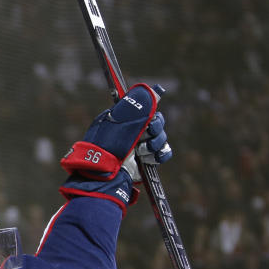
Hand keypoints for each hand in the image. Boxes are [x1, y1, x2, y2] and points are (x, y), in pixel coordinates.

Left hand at [60, 83, 171, 211]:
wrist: (104, 178)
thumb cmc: (108, 149)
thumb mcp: (122, 124)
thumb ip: (139, 107)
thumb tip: (155, 90)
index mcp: (122, 118)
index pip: (144, 106)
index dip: (151, 110)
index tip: (151, 118)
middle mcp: (130, 131)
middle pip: (156, 121)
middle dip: (155, 129)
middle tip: (146, 135)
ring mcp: (138, 146)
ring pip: (160, 137)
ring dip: (155, 144)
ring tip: (142, 152)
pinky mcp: (144, 161)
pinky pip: (163, 153)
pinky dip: (160, 155)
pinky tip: (149, 159)